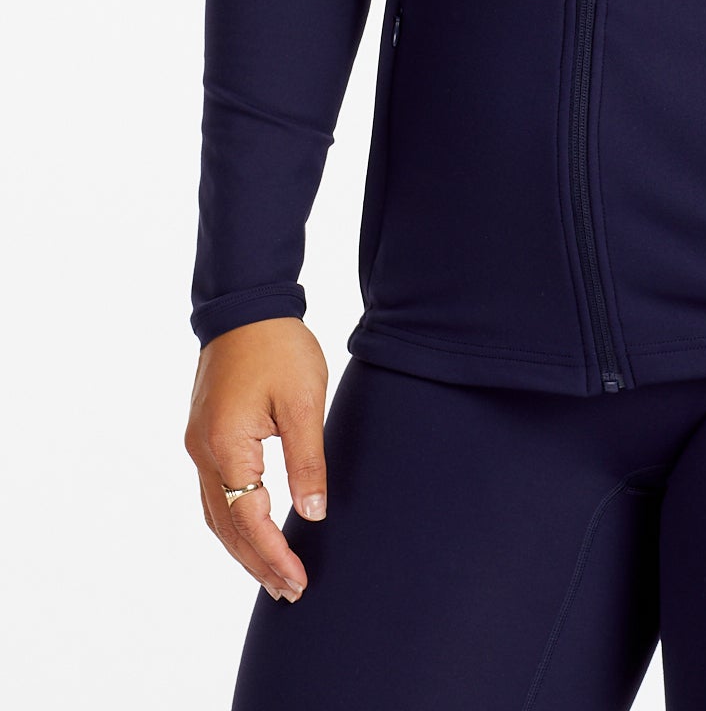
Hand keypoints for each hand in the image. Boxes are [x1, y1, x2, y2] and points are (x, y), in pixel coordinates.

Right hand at [184, 316, 328, 602]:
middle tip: (288, 592)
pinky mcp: (203, 435)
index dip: (273, 554)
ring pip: (214, 514)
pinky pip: (212, 493)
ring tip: (271, 576)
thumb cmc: (278, 347)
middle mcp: (203, 451)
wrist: (246, 305)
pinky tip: (251, 532)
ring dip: (241, 548)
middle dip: (257, 563)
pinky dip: (232, 521)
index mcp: (226, 445)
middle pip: (225, 526)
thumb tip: (313, 514)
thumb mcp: (303, 401)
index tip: (298, 580)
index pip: (248, 518)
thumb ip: (307, 460)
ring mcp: (198, 444)